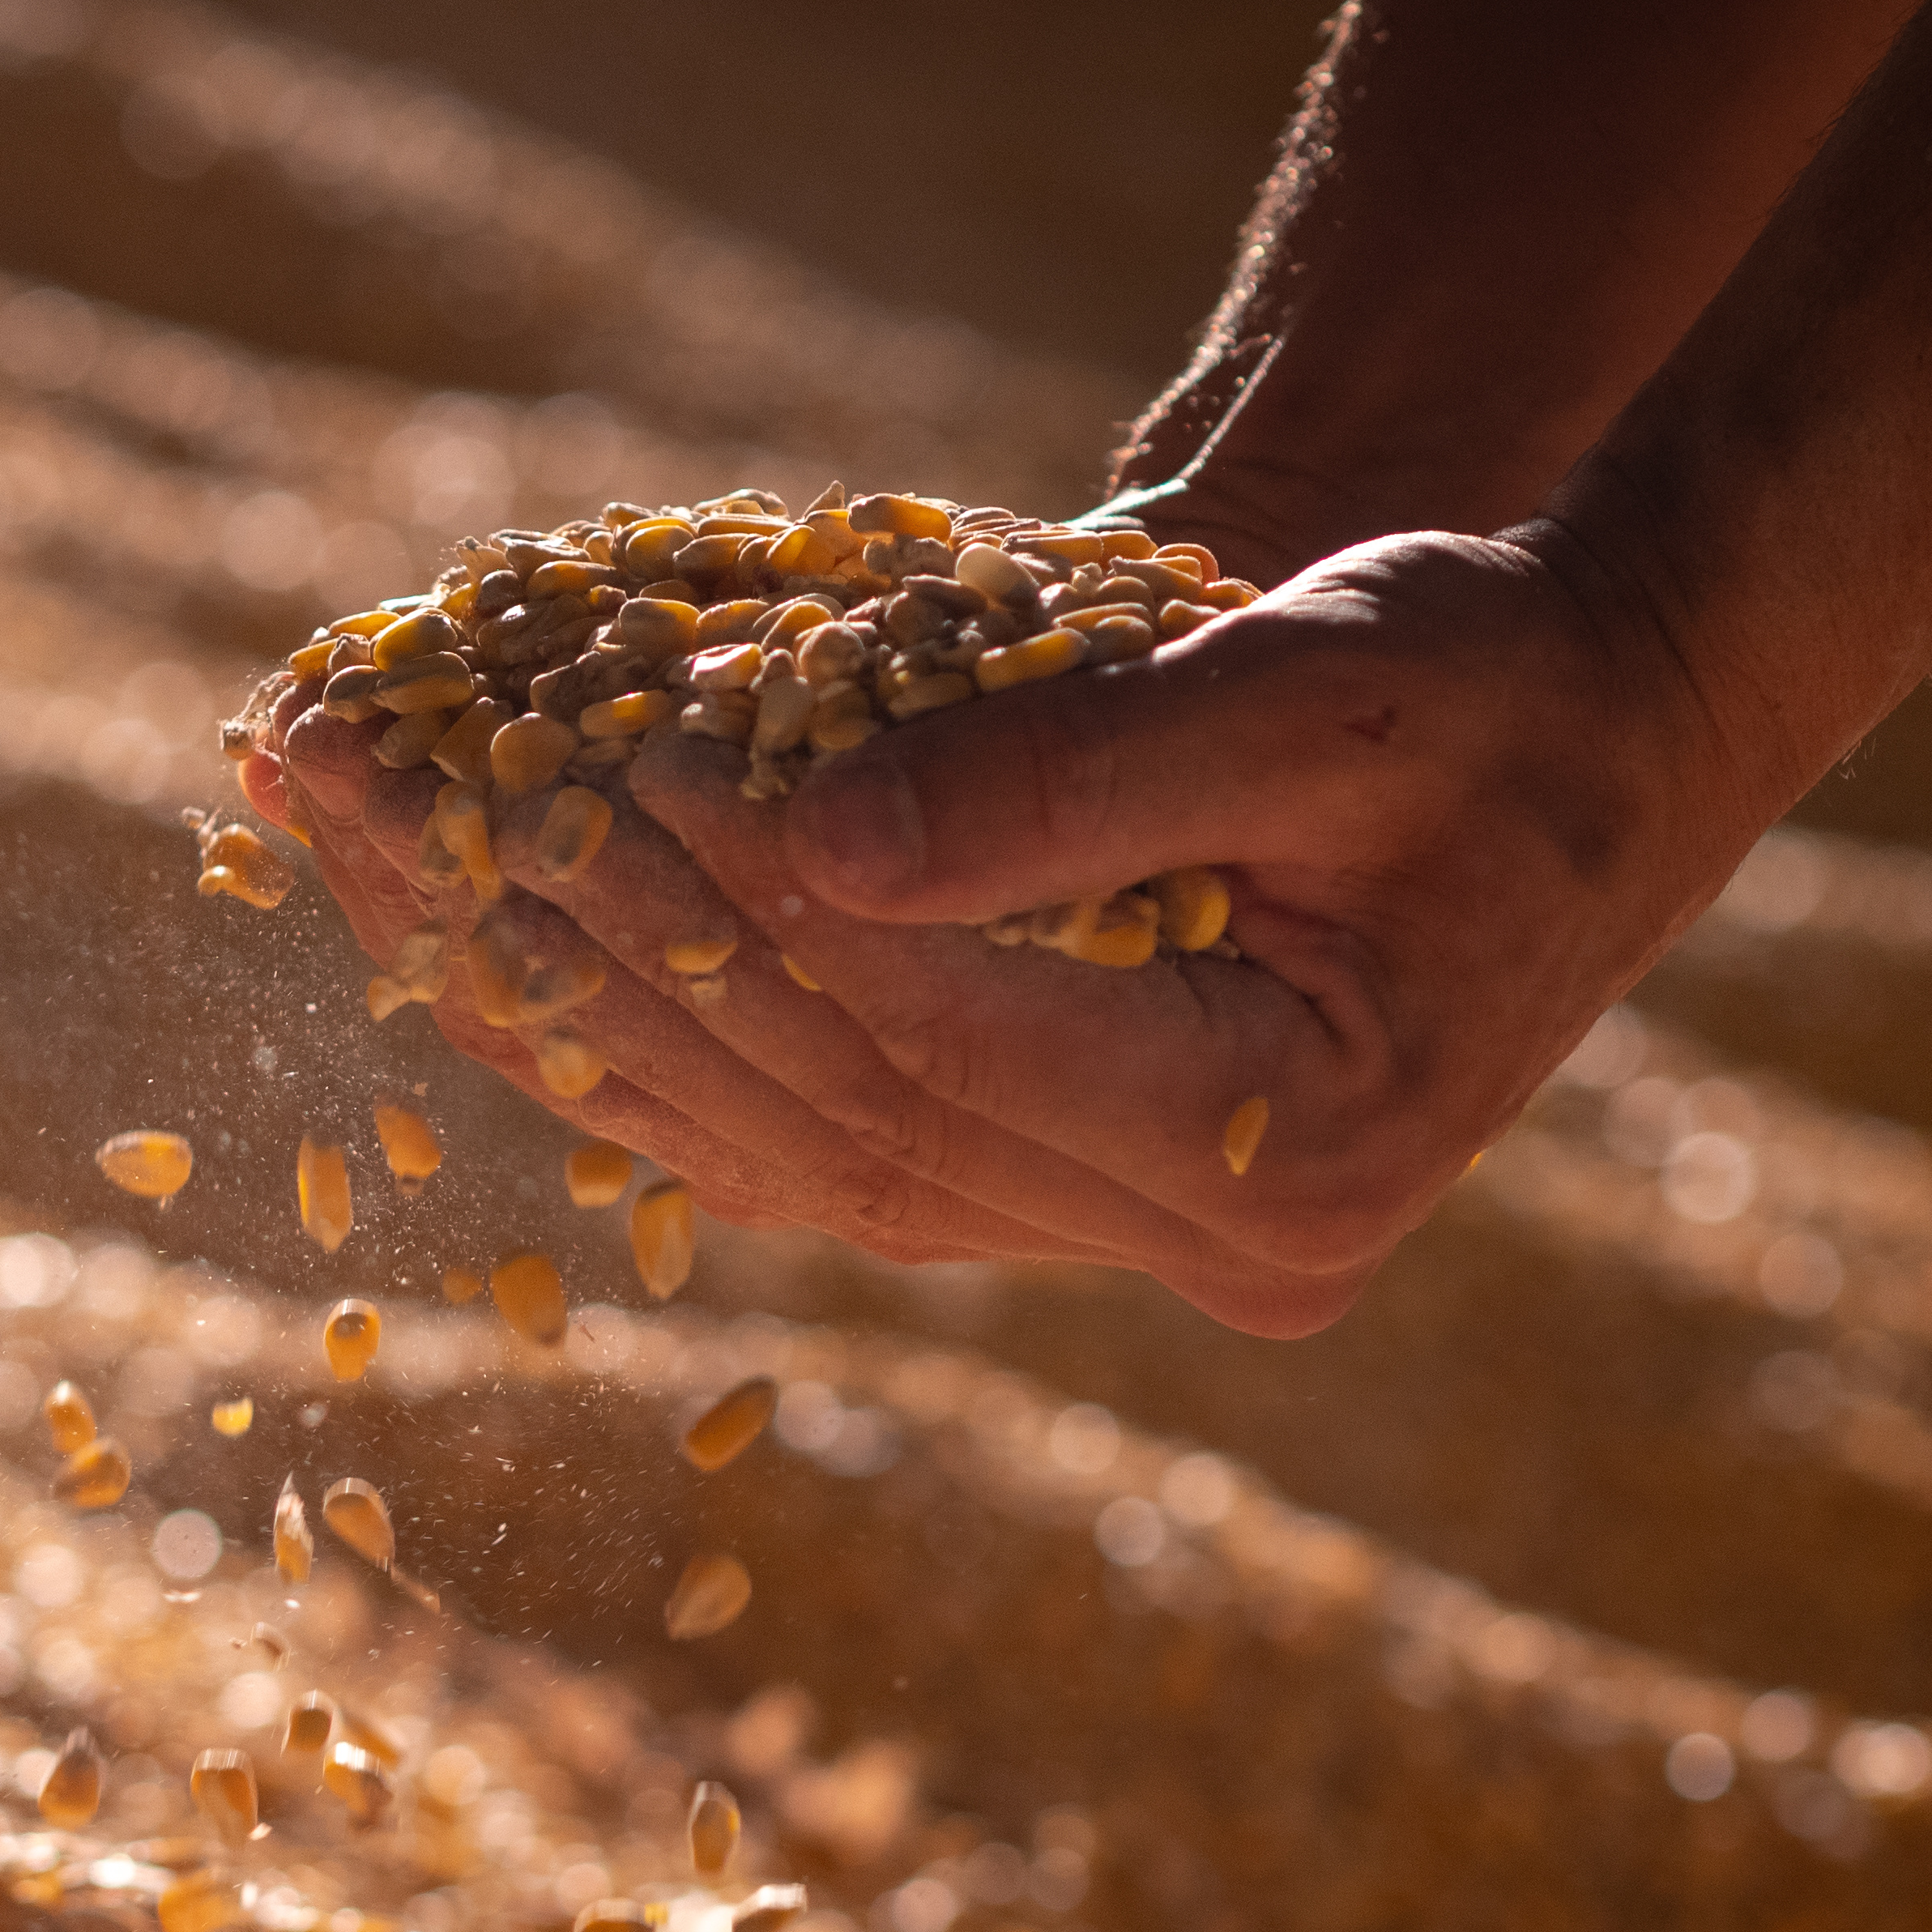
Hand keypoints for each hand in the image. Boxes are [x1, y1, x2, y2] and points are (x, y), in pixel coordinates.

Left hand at [254, 528, 1764, 1334]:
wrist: (1584, 741)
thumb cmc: (1493, 682)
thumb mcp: (1326, 681)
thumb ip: (1076, 771)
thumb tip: (803, 839)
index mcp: (1294, 1160)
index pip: (949, 1037)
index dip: (761, 895)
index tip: (587, 747)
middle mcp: (1197, 1251)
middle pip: (825, 1108)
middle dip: (582, 934)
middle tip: (376, 772)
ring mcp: (1105, 1240)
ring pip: (764, 1141)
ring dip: (534, 984)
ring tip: (346, 825)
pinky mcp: (1030, 1184)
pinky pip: (776, 1134)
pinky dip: (612, 1026)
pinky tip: (449, 922)